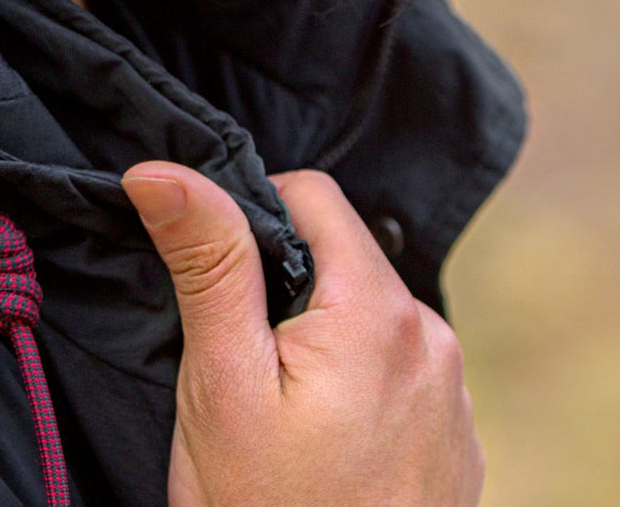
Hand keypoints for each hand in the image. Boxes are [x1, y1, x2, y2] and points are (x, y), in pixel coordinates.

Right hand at [121, 164, 482, 506]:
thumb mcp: (221, 382)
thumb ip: (207, 261)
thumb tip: (162, 168)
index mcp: (381, 312)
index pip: (313, 195)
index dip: (250, 217)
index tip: (215, 284)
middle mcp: (435, 343)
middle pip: (341, 258)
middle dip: (283, 288)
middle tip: (238, 366)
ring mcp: (455, 400)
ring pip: (366, 317)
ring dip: (320, 339)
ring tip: (278, 419)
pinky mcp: (457, 447)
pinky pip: (396, 376)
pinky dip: (354, 388)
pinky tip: (320, 451)